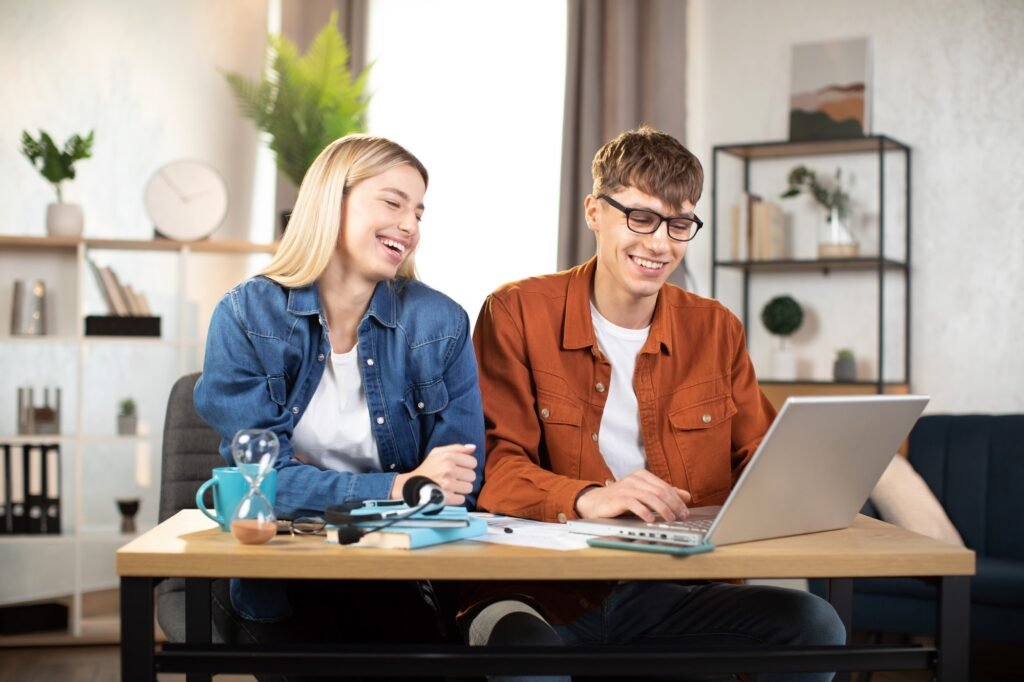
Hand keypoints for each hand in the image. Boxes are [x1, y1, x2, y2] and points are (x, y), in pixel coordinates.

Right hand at [391, 444, 477, 505]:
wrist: (412, 484)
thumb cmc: (428, 468)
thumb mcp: (438, 453)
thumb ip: (457, 448)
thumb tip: (473, 447)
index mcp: (448, 457)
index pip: (473, 462)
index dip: (467, 466)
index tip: (459, 468)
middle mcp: (448, 469)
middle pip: (472, 476)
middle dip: (464, 478)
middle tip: (454, 478)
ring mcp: (447, 484)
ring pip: (469, 488)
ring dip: (461, 489)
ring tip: (452, 486)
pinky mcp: (446, 497)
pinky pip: (462, 499)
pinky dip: (456, 498)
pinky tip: (449, 494)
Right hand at [574, 469, 691, 521]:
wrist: (595, 503)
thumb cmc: (620, 499)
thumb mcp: (644, 494)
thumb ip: (663, 494)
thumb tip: (686, 496)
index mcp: (643, 476)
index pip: (665, 487)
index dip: (677, 500)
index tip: (685, 512)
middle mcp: (635, 479)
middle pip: (660, 491)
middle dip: (673, 505)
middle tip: (681, 517)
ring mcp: (625, 487)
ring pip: (649, 497)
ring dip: (662, 509)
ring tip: (670, 519)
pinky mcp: (617, 498)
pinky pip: (633, 503)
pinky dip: (644, 512)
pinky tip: (651, 520)